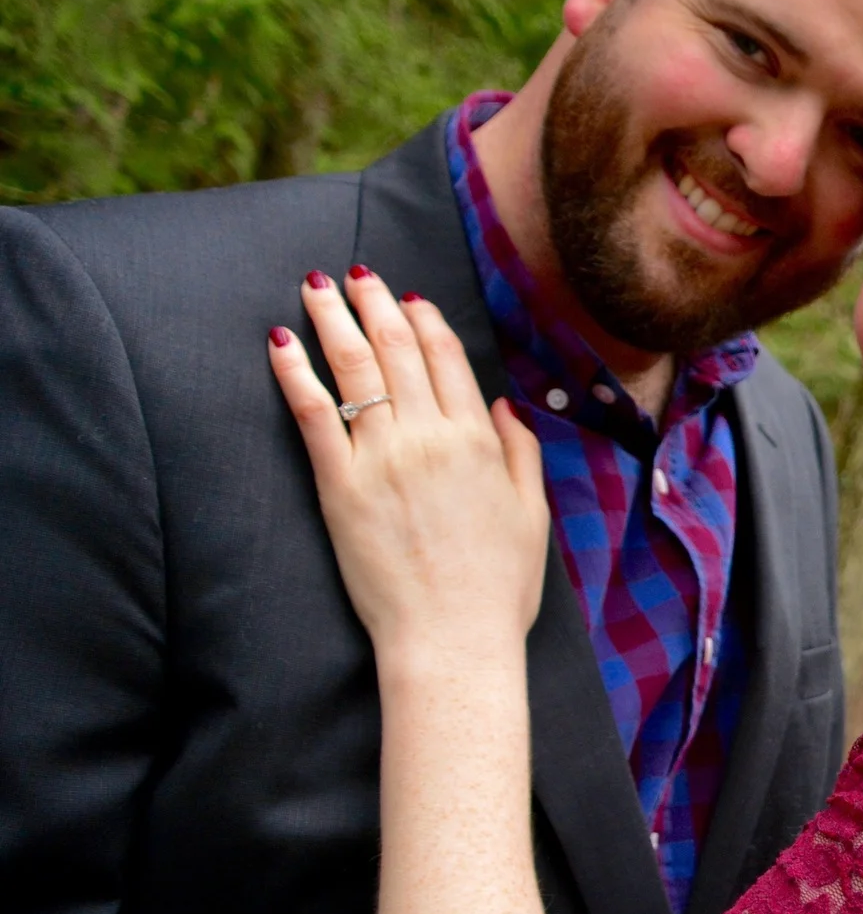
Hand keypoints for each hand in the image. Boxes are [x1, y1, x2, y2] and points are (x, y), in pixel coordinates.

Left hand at [267, 267, 547, 667]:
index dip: (424, 320)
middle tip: (355, 274)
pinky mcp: (339, 486)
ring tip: (316, 287)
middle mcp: (430, 437)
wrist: (453, 639)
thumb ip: (520, 452)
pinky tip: (279, 341)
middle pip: (397, 350)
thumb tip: (503, 404)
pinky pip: (312, 413)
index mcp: (478, 442)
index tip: (406, 298)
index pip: (447, 359)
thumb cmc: (499, 588)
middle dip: (374, 303)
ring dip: (332, 319)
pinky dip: (293, 371)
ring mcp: (382, 459)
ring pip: (353, 368)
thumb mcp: (533, 515)